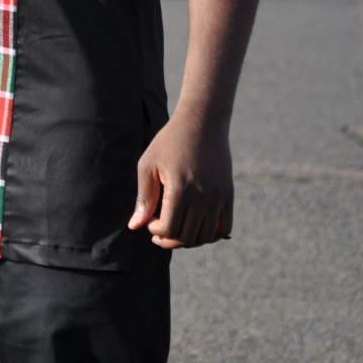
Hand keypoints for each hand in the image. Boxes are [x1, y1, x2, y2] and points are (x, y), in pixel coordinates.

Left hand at [127, 112, 233, 248]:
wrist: (202, 122)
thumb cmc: (170, 142)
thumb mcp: (149, 164)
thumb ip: (144, 198)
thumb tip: (135, 227)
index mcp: (180, 188)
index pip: (169, 229)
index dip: (155, 230)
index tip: (150, 220)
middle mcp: (203, 196)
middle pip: (186, 237)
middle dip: (168, 239)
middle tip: (158, 228)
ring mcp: (218, 197)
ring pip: (205, 236)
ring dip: (188, 239)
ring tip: (175, 227)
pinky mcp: (228, 195)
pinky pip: (223, 228)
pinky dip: (209, 235)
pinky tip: (194, 225)